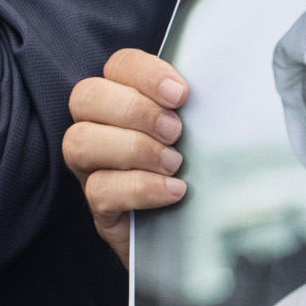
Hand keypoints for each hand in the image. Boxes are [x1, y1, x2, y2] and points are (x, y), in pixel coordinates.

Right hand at [63, 49, 190, 268]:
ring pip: (79, 142)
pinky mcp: (100, 209)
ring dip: (133, 148)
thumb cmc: (202, 172)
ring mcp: (92, 169)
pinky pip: (99, 191)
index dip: (145, 73)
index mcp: (124, 99)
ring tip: (174, 163)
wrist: (200, 239)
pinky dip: (139, 188)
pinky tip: (173, 191)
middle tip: (174, 131)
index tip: (181, 94)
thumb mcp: (204, 132)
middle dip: (134, 110)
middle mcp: (99, 128)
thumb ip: (201, 106)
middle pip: (85, 97)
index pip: (118, 66)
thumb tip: (225, 83)